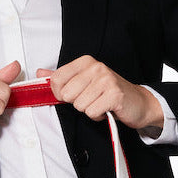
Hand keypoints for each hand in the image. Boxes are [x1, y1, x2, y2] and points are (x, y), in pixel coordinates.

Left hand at [38, 56, 163, 131]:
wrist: (138, 102)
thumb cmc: (108, 92)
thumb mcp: (84, 81)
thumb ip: (61, 77)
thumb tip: (40, 73)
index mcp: (85, 62)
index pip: (56, 80)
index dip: (61, 93)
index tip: (74, 94)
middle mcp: (96, 67)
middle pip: (67, 95)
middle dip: (77, 103)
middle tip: (92, 99)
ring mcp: (106, 80)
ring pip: (79, 105)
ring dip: (89, 110)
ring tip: (100, 103)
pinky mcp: (114, 95)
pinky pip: (91, 112)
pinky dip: (98, 116)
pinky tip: (106, 109)